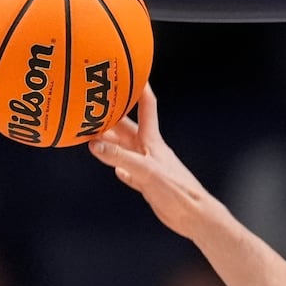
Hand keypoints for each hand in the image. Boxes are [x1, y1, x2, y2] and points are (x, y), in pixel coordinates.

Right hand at [88, 84, 223, 240]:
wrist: (194, 217)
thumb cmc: (177, 192)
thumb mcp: (146, 172)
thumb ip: (120, 157)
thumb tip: (94, 144)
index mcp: (152, 141)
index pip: (146, 106)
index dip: (138, 87)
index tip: (130, 67)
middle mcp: (150, 150)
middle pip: (126, 127)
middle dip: (110, 115)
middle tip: (93, 104)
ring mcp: (149, 167)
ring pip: (124, 148)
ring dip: (110, 141)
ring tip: (91, 134)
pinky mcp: (148, 184)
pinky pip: (129, 172)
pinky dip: (120, 167)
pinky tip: (114, 168)